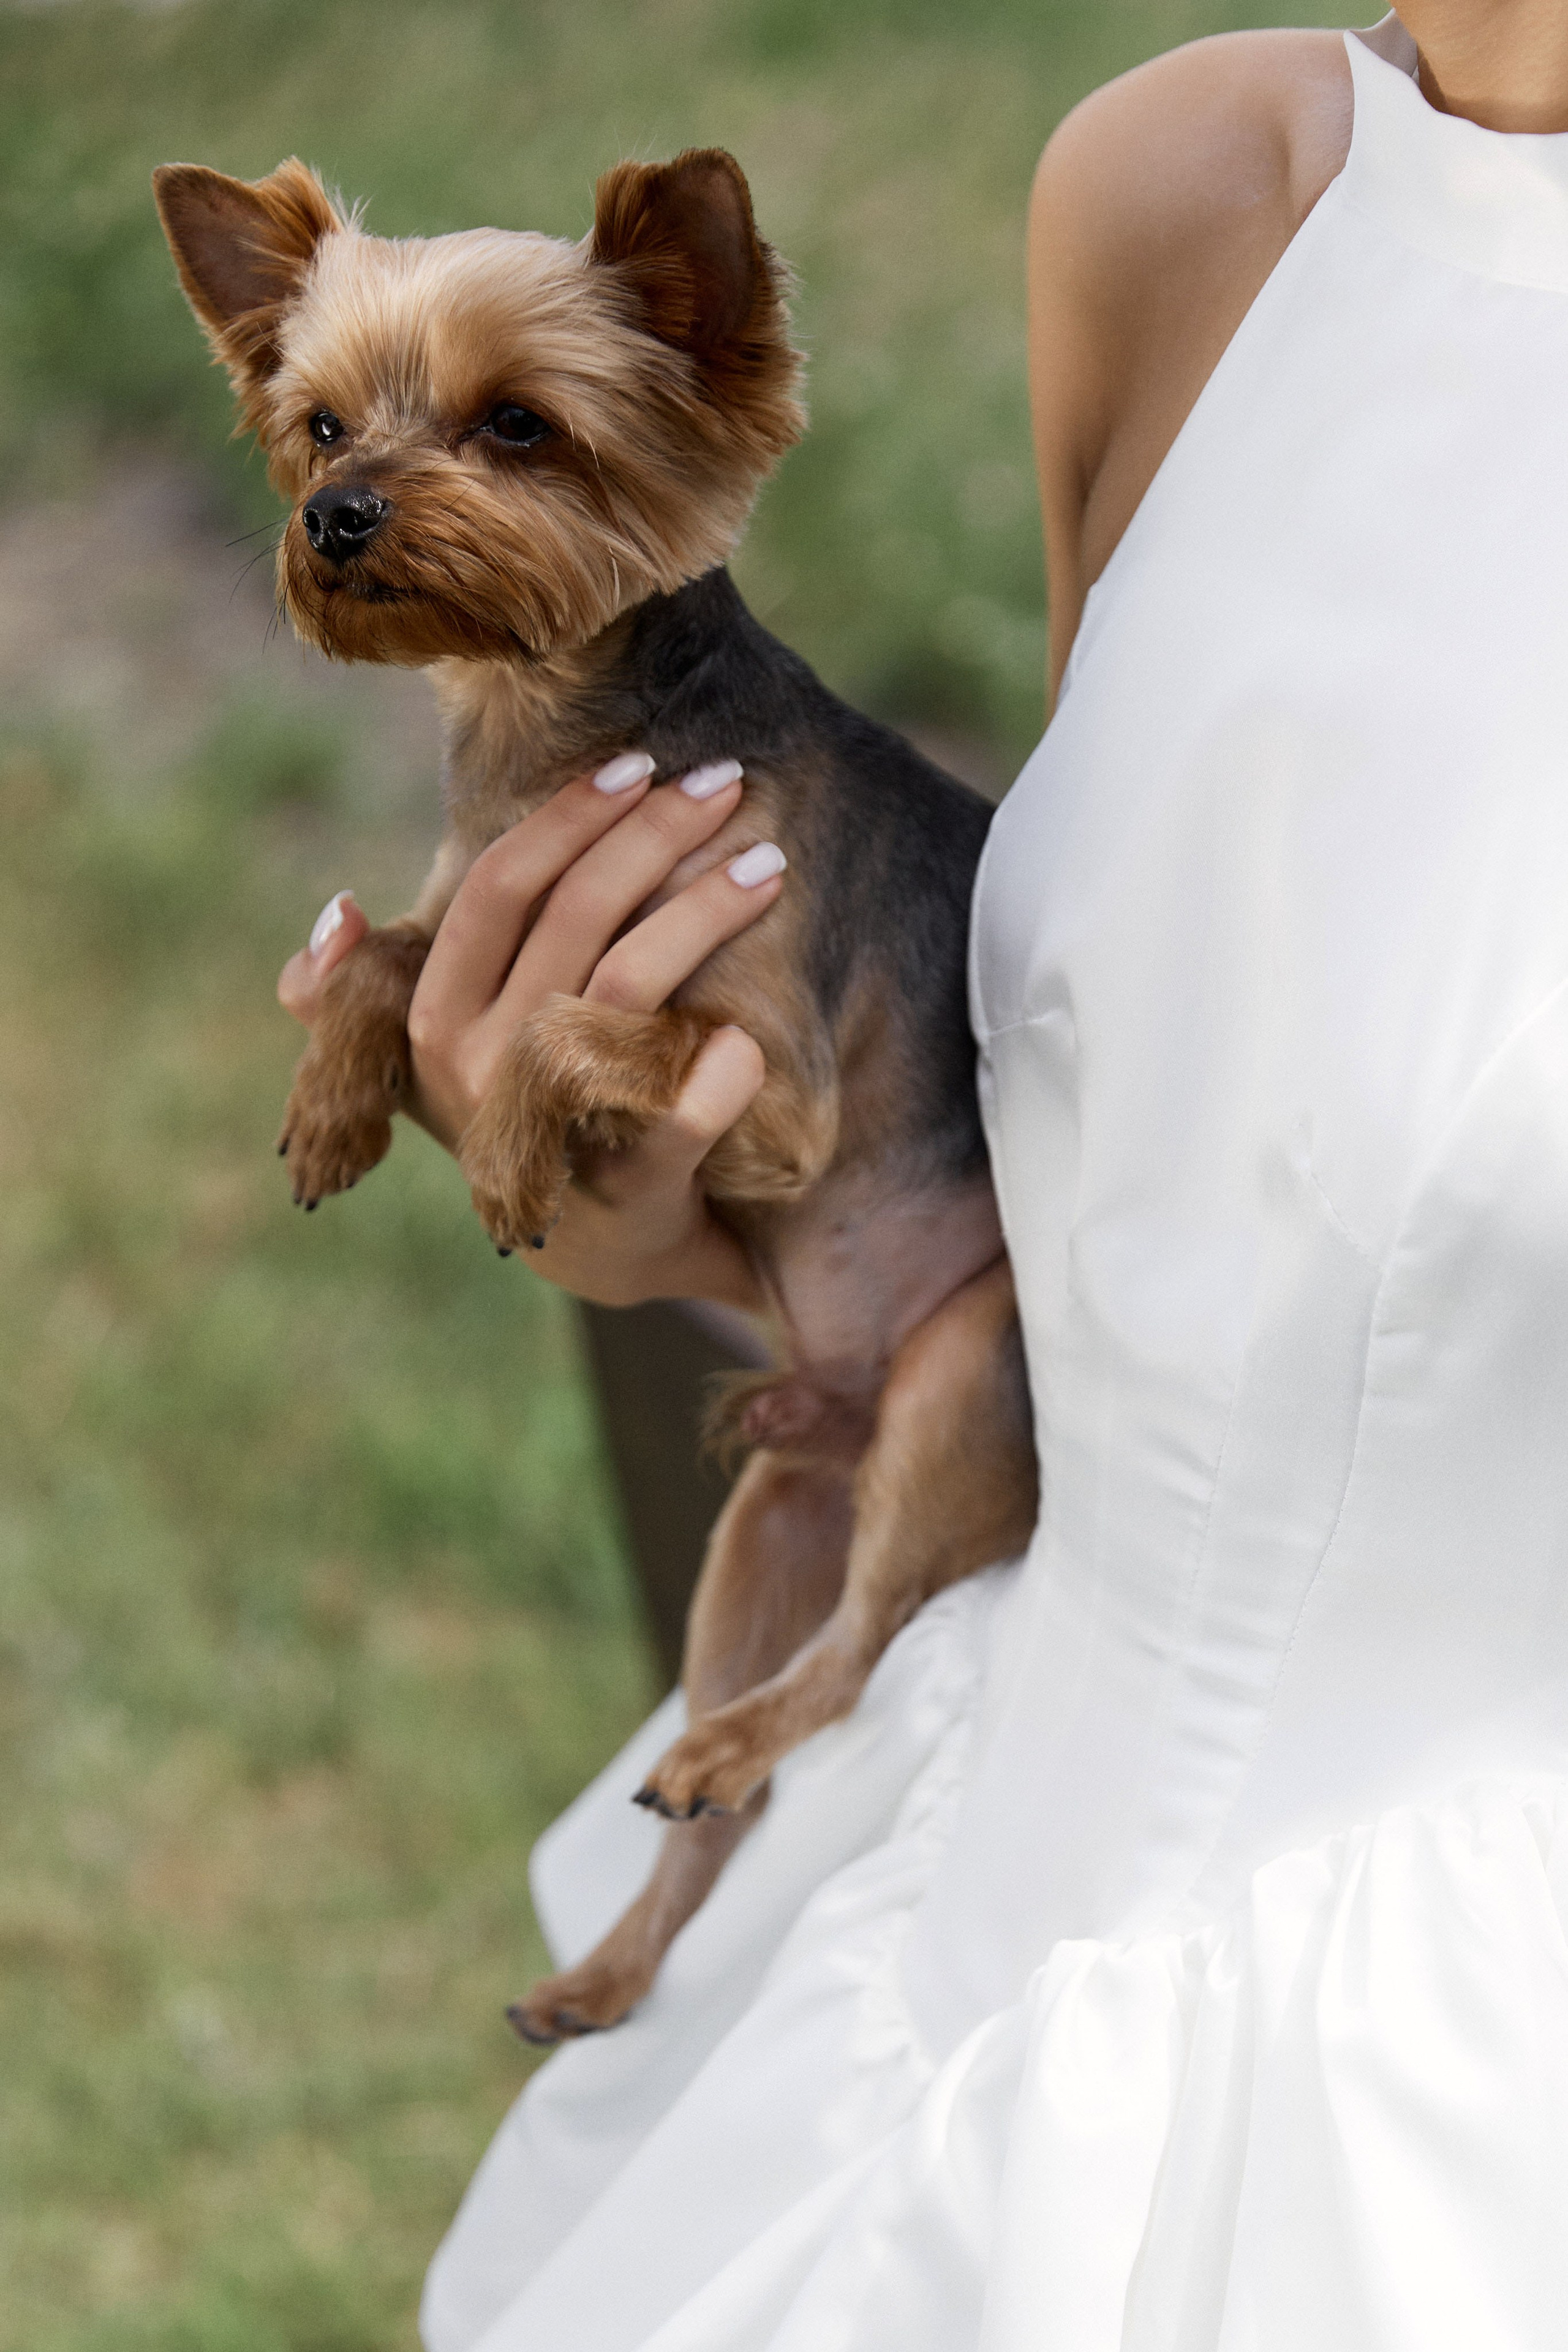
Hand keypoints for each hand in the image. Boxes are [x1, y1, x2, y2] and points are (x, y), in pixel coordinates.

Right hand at [277, 754, 784, 1309]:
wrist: (606, 1250)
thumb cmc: (532, 1116)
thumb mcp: (436, 1054)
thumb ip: (370, 987)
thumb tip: (340, 910)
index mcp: (432, 1024)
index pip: (497, 890)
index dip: (568, 817)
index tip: (639, 763)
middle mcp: (478, 1074)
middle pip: (575, 918)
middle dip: (655, 835)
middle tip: (726, 781)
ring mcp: (550, 1133)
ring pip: (631, 984)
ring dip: (704, 911)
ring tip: (769, 859)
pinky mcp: (631, 1190)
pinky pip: (685, 1105)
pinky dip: (729, 1062)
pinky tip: (759, 1025)